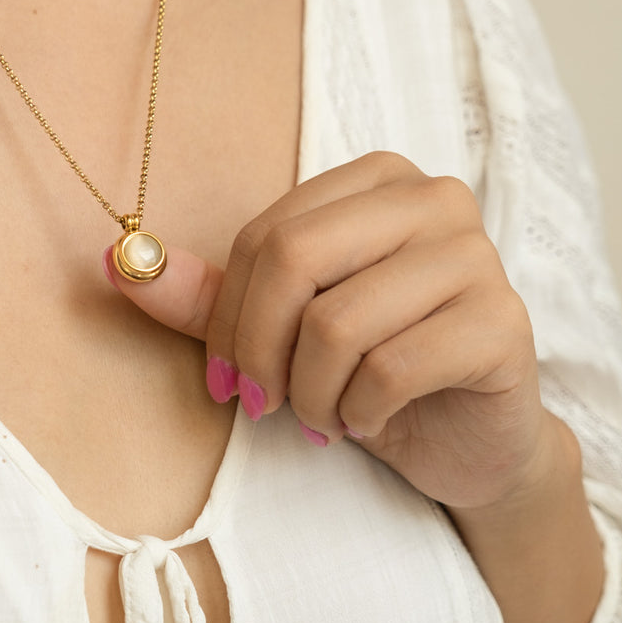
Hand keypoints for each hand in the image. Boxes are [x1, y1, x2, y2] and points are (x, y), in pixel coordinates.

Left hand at [105, 152, 557, 512]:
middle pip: (296, 259)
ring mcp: (477, 256)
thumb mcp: (281, 332)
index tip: (223, 378)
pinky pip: (391, 368)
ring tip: (325, 416)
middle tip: (261, 404)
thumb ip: (208, 298)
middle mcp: (435, 198)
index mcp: (379, 179)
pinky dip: (359, 413)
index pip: (268, 232)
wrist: (466, 443)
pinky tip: (370, 421)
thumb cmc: (369, 372)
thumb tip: (117, 263)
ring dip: (311, 394)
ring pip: (340, 323)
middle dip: (259, 350)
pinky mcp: (504, 324)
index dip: (227, 313)